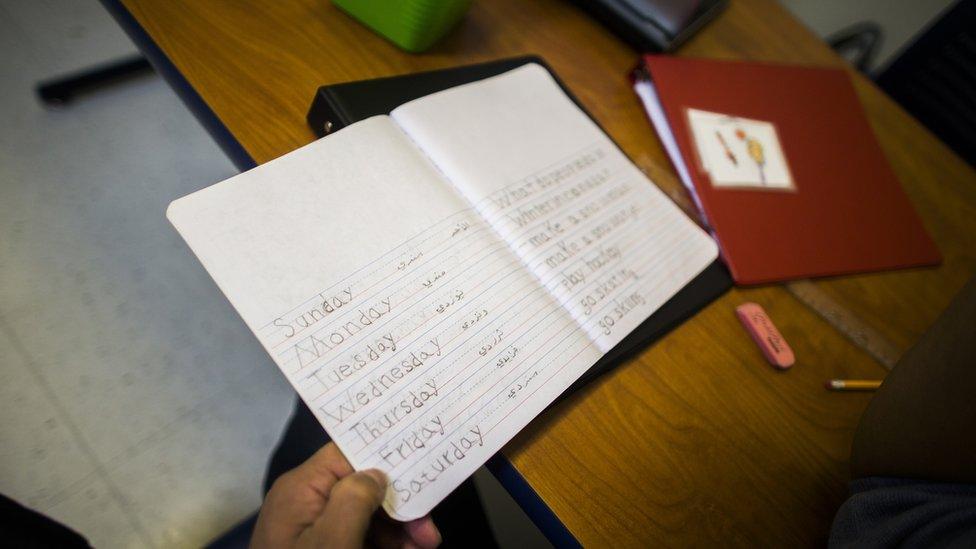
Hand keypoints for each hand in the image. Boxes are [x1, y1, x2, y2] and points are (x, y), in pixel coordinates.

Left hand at [251, 443, 440, 548]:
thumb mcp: (334, 541)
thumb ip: (355, 498)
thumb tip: (375, 475)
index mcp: (302, 489)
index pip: (347, 453)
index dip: (385, 458)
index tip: (420, 471)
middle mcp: (306, 504)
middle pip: (363, 488)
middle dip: (400, 508)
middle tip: (429, 537)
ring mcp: (313, 532)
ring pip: (366, 517)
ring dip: (399, 533)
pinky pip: (359, 539)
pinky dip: (385, 547)